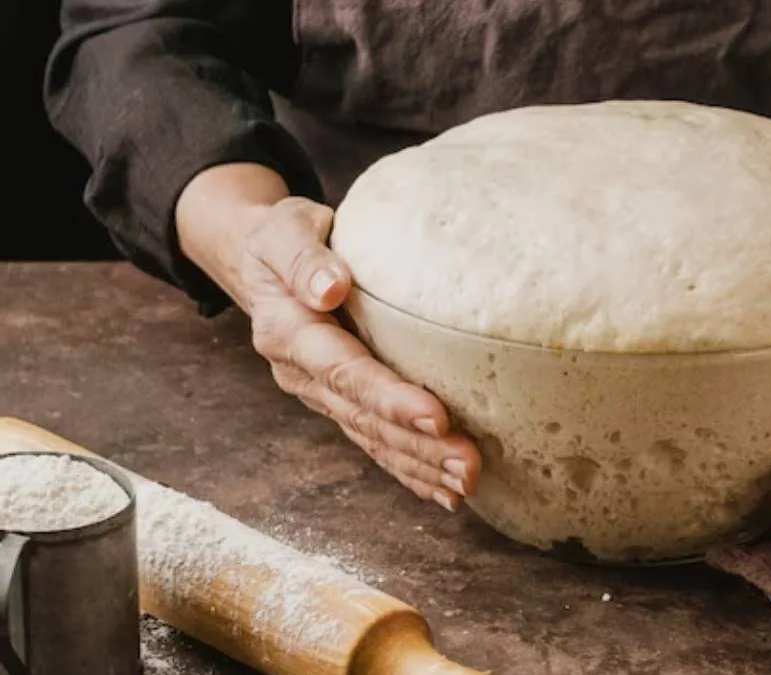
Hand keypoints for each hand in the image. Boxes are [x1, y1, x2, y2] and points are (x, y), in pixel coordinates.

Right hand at [177, 164, 480, 511]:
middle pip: (366, 419)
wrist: (259, 258)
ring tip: (467, 485)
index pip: (346, 372)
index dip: (390, 398)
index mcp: (289, 334)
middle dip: (418, 448)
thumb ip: (304, 258)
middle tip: (468, 466)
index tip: (436, 417)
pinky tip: (444, 492)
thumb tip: (331, 288)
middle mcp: (303, 376)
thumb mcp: (285, 230)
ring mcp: (321, 395)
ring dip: (420, 467)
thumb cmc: (281, 237)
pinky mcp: (340, 403)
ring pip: (373, 439)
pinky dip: (409, 470)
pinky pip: (375, 443)